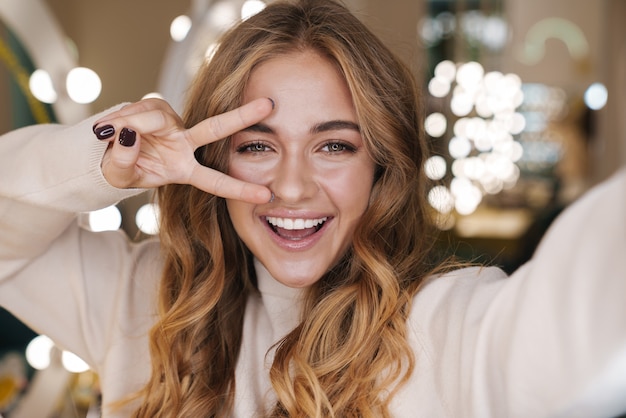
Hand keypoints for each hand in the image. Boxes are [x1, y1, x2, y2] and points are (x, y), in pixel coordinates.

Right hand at [93, 98, 273, 202]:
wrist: (105, 151)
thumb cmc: (121, 170)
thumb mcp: (120, 175)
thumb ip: (124, 160)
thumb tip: (130, 135)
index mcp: (184, 169)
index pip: (214, 181)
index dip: (238, 189)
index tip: (265, 196)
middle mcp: (185, 143)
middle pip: (214, 129)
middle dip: (241, 117)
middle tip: (268, 105)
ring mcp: (172, 123)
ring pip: (154, 118)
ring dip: (129, 124)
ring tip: (107, 135)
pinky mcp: (156, 107)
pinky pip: (138, 110)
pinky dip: (120, 118)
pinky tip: (109, 128)